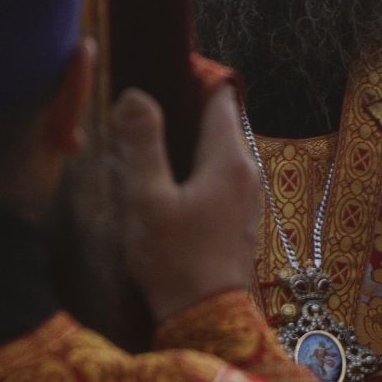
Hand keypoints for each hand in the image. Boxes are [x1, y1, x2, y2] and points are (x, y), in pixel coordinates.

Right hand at [111, 84, 262, 322]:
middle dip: (182, 100)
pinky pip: (216, 167)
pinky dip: (191, 156)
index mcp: (228, 159)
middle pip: (219, 116)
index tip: (154, 64)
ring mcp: (245, 194)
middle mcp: (246, 170)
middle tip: (137, 95)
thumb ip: (142, 142)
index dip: (191, 73)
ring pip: (216, 143)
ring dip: (184, 131)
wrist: (205, 317)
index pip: (220, 94)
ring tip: (140, 129)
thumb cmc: (174, 258)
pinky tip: (159, 169)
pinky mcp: (236, 213)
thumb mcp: (147, 197)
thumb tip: (135, 94)